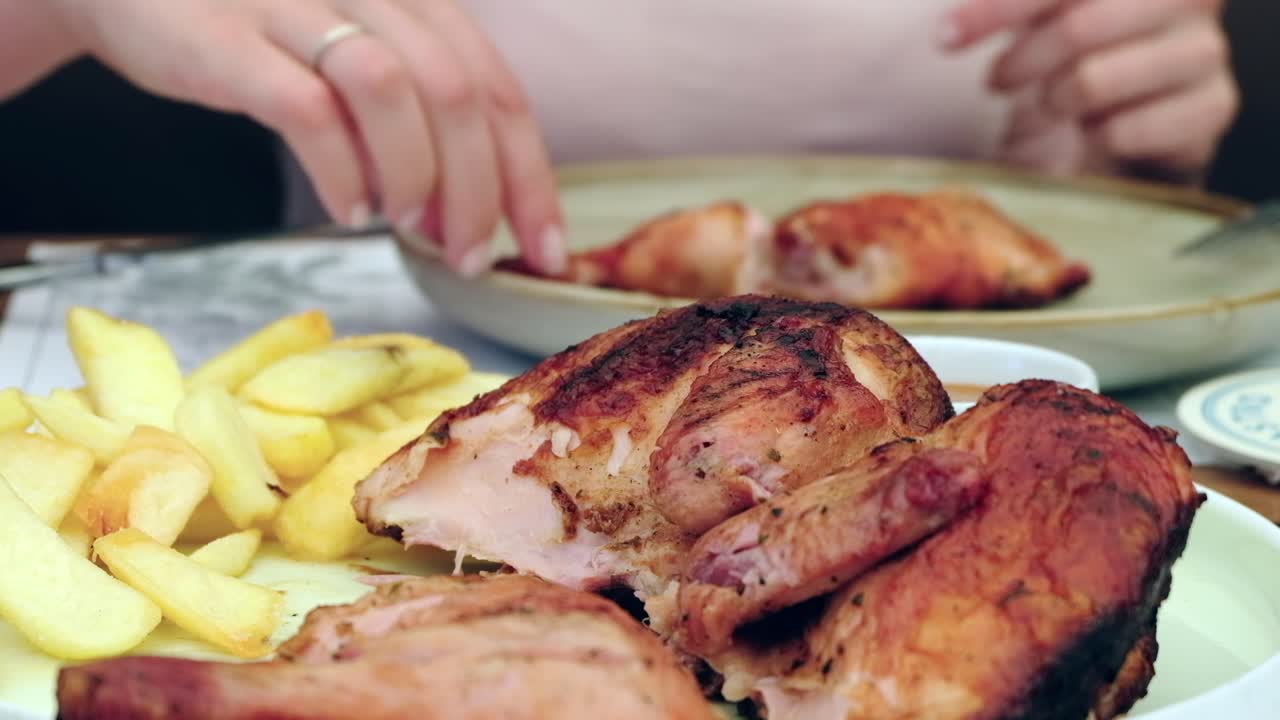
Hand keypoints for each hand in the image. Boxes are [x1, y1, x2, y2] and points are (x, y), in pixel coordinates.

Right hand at [49, 0, 564, 275]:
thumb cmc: (258, 32)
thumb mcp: (354, 52)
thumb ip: (416, 109)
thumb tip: (470, 206)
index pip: (496, 87)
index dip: (530, 174)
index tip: (545, 247)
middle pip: (456, 93)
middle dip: (480, 192)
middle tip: (470, 255)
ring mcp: (292, 4)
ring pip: (390, 90)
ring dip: (415, 178)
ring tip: (409, 228)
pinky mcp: (225, 37)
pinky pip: (306, 109)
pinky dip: (341, 171)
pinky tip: (348, 208)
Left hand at [941, 0, 1238, 181]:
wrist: (1140, 120)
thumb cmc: (1084, 54)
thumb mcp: (1049, 18)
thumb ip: (1017, 7)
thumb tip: (951, 22)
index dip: (999, 8)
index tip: (946, 37)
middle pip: (1078, 27)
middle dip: (1023, 60)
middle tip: (998, 80)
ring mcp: (1204, 50)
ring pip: (1093, 81)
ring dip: (1051, 104)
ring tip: (1046, 108)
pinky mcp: (1213, 107)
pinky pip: (1127, 129)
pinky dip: (1095, 138)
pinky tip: (1095, 132)